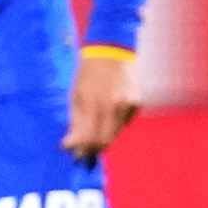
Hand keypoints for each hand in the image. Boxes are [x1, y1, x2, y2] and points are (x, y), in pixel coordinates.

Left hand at [64, 46, 143, 160]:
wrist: (110, 52)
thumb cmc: (87, 74)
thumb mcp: (75, 97)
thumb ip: (75, 123)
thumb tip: (69, 147)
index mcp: (94, 104)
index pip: (90, 139)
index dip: (82, 151)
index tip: (75, 155)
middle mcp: (113, 106)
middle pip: (105, 141)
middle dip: (94, 149)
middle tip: (84, 152)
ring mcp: (128, 105)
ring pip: (116, 133)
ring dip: (103, 137)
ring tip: (93, 134)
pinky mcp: (137, 103)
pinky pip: (124, 123)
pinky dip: (115, 124)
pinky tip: (108, 114)